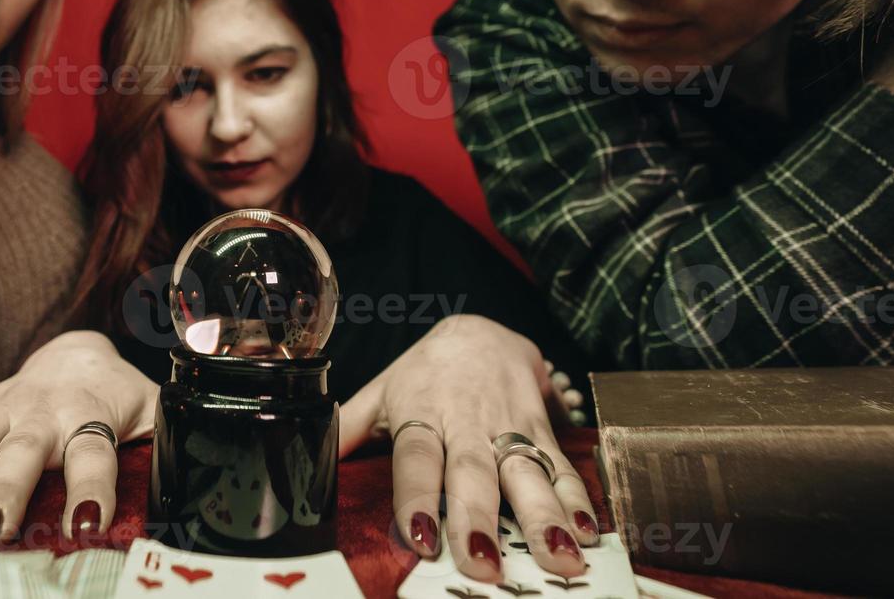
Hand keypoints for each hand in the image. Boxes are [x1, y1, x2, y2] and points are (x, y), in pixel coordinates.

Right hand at [0, 330, 156, 546]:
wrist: (77, 352)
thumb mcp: (158, 412)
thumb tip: (203, 471)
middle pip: (20, 457)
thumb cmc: (120, 397)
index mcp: (91, 416)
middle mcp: (39, 414)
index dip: (94, 486)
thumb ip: (172, 440)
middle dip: (4, 494)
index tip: (88, 524)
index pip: (95, 454)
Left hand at [340, 315, 597, 583]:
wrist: (480, 328)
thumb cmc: (425, 371)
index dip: (416, 498)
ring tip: (557, 556)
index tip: (421, 539)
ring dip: (542, 515)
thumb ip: (350, 427)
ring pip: (525, 472)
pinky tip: (587, 531)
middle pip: (472, 473)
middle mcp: (466, 422)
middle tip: (485, 564)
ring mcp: (507, 425)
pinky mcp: (540, 427)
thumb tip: (306, 457)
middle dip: (479, 519)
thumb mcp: (384, 390)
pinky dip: (575, 497)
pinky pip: (559, 464)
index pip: (416, 459)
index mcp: (421, 415)